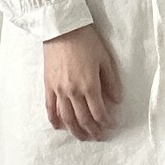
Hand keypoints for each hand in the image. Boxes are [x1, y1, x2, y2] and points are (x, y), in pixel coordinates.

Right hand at [43, 23, 122, 139]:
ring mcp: (59, 89)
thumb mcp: (104, 59)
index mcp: (89, 85)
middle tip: (97, 137)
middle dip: (92, 130)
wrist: (61, 28)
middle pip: (83, 119)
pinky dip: (54, 119)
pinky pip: (50, 107)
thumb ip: (111, 81)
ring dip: (75, 130)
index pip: (98, 112)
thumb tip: (117, 100)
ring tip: (81, 137)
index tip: (110, 126)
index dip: (105, 122)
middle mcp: (73, 91)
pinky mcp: (48, 85)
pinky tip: (59, 126)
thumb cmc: (86, 40)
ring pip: (67, 117)